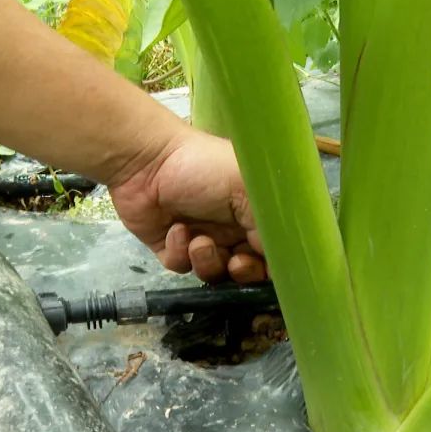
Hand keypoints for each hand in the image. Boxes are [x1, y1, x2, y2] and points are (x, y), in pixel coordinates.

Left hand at [109, 130, 265, 282]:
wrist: (147, 159)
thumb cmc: (204, 167)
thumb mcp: (248, 186)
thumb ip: (270, 223)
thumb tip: (283, 254)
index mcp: (255, 211)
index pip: (274, 249)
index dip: (274, 264)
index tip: (267, 266)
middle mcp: (231, 228)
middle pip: (247, 269)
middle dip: (244, 272)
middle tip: (236, 263)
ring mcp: (201, 238)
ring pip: (215, 272)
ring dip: (208, 261)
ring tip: (198, 242)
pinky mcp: (171, 247)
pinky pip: (182, 266)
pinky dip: (180, 253)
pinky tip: (175, 230)